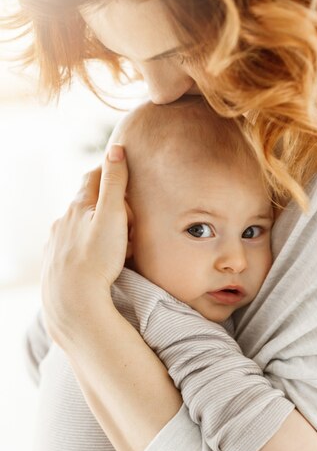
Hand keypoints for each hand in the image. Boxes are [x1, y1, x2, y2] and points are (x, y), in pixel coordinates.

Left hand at [41, 145, 131, 343]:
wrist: (73, 300)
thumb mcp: (113, 216)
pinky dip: (84, 246)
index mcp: (79, 206)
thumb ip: (115, 183)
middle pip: (86, 202)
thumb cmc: (97, 259)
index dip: (111, 172)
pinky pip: (71, 247)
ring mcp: (56, 241)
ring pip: (78, 226)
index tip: (126, 176)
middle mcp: (63, 220)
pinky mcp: (54, 261)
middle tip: (128, 220)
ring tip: (114, 243)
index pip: (94, 178)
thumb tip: (116, 149)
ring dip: (94, 227)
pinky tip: (92, 258)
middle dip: (106, 205)